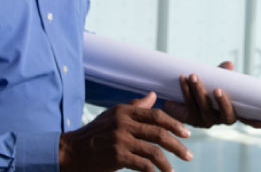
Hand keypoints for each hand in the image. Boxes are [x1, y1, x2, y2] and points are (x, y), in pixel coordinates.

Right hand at [58, 92, 192, 171]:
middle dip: (177, 145)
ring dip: (167, 163)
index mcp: (125, 111)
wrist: (72, 152)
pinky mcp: (117, 156)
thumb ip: (135, 106)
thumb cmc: (94, 134)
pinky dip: (153, 171)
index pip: (156, 115)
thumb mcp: (113, 115)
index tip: (187, 133)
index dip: (175, 124)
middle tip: (189, 155)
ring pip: (153, 151)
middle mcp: (123, 123)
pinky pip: (143, 165)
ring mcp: (120, 140)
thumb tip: (154, 96)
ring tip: (173, 171)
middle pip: (159, 133)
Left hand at [163, 61, 260, 128]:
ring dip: (198, 91)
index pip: (245, 118)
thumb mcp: (214, 77)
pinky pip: (188, 105)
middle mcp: (219, 119)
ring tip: (193, 76)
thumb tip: (229, 65)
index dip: (253, 122)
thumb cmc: (203, 84)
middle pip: (226, 116)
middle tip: (217, 90)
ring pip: (204, 109)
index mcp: (230, 110)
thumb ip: (221, 73)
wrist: (179, 91)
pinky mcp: (189, 118)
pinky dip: (186, 90)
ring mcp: (204, 120)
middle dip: (222, 103)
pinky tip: (183, 79)